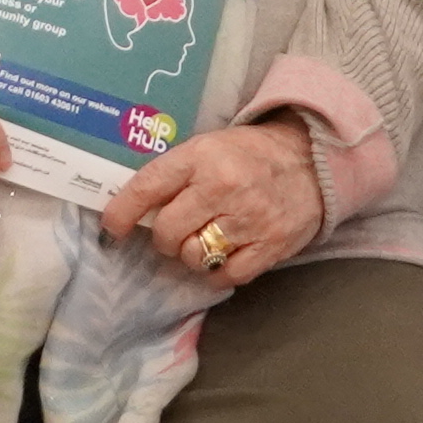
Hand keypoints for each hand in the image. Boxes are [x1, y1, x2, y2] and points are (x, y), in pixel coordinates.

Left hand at [97, 117, 326, 288]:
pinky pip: (226, 275)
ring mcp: (248, 219)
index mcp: (201, 156)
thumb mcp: (208, 147)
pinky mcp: (271, 246)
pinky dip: (218, 271)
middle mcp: (222, 187)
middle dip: (163, 237)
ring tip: (202, 240)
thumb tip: (132, 210)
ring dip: (190, 255)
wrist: (311, 159)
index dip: (122, 212)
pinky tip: (223, 255)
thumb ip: (174, 175)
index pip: (148, 187)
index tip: (111, 228)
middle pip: (168, 231)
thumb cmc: (249, 154)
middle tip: (173, 232)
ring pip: (194, 256)